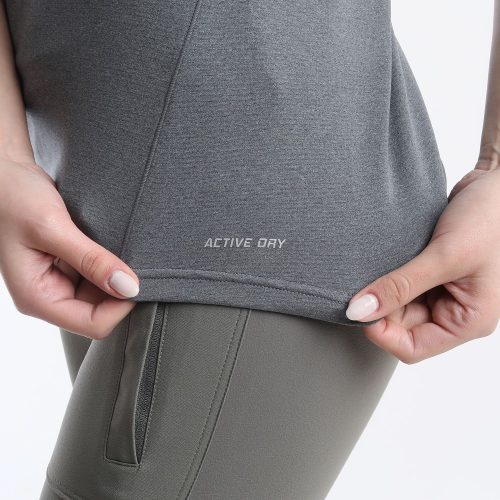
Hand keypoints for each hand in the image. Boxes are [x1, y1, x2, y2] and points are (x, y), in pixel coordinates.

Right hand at [0, 156, 139, 338]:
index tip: (138, 278)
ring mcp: (58, 281)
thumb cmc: (12, 196)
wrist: (3, 172)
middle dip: (120, 290)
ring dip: (116, 276)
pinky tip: (113, 245)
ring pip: (102, 294)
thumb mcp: (52, 227)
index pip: (93, 324)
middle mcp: (48, 295)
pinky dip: (110, 264)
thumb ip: (91, 259)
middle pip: (101, 312)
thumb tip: (128, 287)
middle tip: (134, 260)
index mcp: (37, 297)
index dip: (120, 306)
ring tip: (121, 248)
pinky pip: (98, 275)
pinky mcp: (67, 266)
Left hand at [345, 167, 499, 362]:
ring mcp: (442, 292)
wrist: (499, 183)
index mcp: (468, 320)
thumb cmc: (492, 218)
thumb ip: (401, 286)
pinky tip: (382, 261)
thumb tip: (359, 311)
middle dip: (379, 309)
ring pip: (397, 306)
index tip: (359, 309)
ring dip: (382, 291)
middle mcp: (454, 311)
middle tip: (362, 283)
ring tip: (376, 267)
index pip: (412, 347)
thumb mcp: (445, 256)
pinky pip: (401, 285)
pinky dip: (387, 276)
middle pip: (400, 326)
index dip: (381, 333)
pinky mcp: (430, 273)